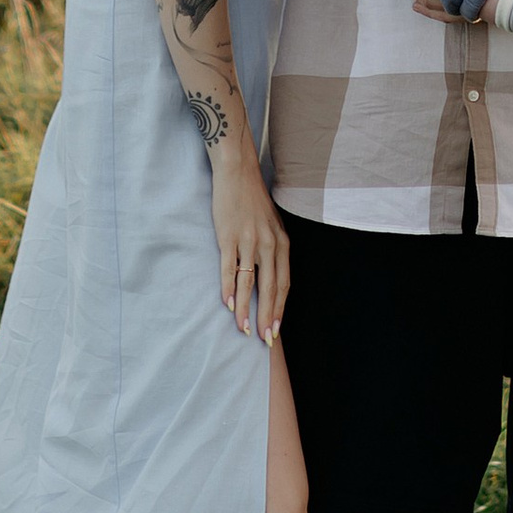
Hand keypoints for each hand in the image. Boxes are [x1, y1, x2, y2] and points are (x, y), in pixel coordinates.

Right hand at [211, 137, 290, 341]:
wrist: (237, 172)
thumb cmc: (252, 201)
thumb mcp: (270, 225)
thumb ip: (271, 250)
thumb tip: (268, 278)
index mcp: (281, 243)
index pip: (283, 284)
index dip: (279, 309)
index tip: (275, 330)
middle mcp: (268, 243)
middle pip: (270, 288)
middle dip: (267, 317)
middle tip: (264, 340)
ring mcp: (248, 240)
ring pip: (250, 282)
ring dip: (246, 309)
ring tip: (243, 329)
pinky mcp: (229, 236)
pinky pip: (230, 268)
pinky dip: (229, 288)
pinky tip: (228, 304)